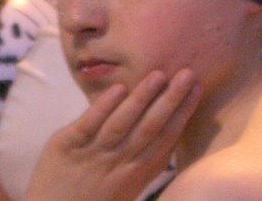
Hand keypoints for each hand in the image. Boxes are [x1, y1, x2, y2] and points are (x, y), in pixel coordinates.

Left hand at [23, 68, 199, 200]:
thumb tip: (174, 129)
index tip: (198, 87)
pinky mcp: (63, 148)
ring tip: (158, 74)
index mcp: (136, 173)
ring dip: (141, 98)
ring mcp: (90, 155)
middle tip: (187, 73)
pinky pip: (86, 125)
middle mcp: (117, 163)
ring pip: (120, 124)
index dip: (183, 112)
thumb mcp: (129, 188)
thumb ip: (149, 163)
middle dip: (170, 100)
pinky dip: (102, 107)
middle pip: (149, 128)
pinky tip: (119, 89)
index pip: (166, 137)